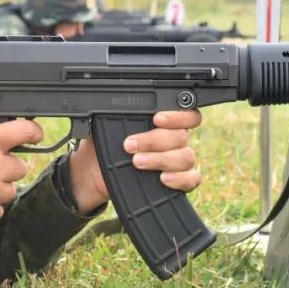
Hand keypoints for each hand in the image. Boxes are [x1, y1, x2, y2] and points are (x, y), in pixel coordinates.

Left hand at [68, 110, 202, 213]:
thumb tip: (107, 106)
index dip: (177, 116)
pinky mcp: (179, 181)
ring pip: (186, 157)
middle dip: (154, 140)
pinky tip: (162, 179)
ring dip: (161, 159)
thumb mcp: (105, 127)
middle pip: (181, 136)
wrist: (96, 173)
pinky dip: (180, 179)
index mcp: (164, 122)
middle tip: (130, 145)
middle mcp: (175, 140)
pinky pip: (192, 179)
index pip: (186, 114)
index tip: (156, 119)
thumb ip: (114, 116)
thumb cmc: (104, 145)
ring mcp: (178, 161)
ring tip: (137, 162)